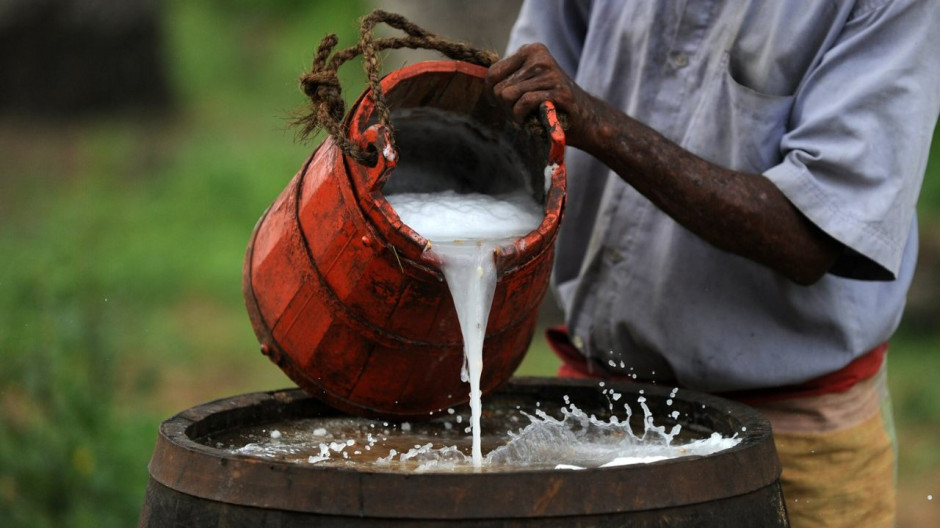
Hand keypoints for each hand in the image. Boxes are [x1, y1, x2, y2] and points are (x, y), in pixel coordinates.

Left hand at [486, 43, 605, 150]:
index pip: (492, 74)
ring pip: (508, 96)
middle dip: (506, 108)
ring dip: (515, 115)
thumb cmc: (548, 106)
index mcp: (531, 51)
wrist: (586, 120)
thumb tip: (477, 85)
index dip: (493, 96)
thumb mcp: (526, 85)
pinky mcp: (558, 91)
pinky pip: (523, 103)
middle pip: (498, 88)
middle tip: (524, 113)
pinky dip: (523, 117)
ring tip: (531, 115)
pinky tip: (535, 119)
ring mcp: (550, 73)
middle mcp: (540, 57)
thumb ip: (505, 81)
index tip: (507, 105)